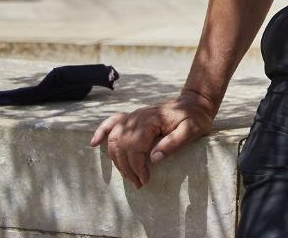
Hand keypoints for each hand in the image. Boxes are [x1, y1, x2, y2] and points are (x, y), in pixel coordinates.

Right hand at [89, 90, 216, 188]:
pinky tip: (93, 143)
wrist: (194, 103)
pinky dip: (101, 132)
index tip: (145, 180)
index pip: (135, 149)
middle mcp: (137, 117)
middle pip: (122, 147)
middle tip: (139, 183)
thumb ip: (173, 143)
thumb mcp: (191, 130)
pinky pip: (112, 123)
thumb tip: (153, 159)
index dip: (138, 168)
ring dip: (117, 160)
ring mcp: (133, 116)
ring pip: (114, 140)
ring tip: (129, 176)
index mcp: (150, 121)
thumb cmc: (195, 117)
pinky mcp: (132, 117)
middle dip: (127, 168)